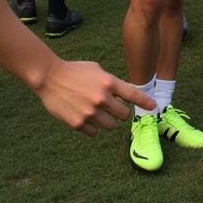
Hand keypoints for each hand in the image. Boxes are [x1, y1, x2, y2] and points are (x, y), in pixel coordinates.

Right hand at [34, 60, 156, 135]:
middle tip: (110, 108)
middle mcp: (102, 98)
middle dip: (119, 113)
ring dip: (106, 121)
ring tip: (96, 112)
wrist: (49, 77)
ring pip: (110, 126)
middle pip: (124, 116)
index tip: (153, 108)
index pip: (133, 95)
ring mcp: (90, 112)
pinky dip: (91, 127)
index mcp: (109, 82)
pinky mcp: (78, 123)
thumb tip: (124, 95)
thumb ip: (111, 83)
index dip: (145, 103)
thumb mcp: (97, 70)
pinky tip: (83, 116)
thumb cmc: (75, 71)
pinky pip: (94, 132)